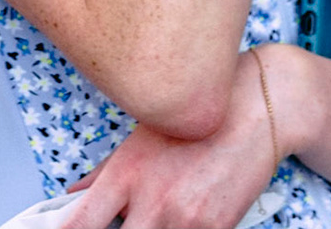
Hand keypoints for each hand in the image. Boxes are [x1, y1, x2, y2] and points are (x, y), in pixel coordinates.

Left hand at [62, 52, 284, 228]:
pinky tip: (184, 214)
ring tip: (158, 212)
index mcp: (125, 175)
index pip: (81, 223)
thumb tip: (75, 194)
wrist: (254, 113)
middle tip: (123, 222)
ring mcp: (185, 220)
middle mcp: (152, 201)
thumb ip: (105, 173)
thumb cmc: (195, 119)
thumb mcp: (140, 139)